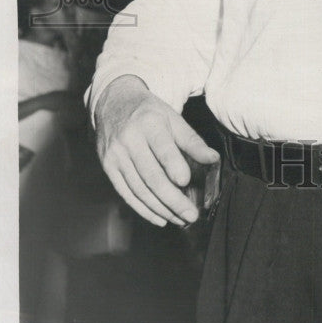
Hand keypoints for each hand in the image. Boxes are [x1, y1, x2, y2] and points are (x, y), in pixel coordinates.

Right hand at [95, 75, 218, 226]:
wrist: (113, 103)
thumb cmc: (149, 112)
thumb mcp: (172, 117)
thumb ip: (192, 140)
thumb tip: (213, 159)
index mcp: (149, 123)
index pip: (162, 148)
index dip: (173, 166)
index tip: (186, 181)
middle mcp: (129, 140)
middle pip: (151, 175)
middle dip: (172, 199)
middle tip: (190, 214)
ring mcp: (115, 155)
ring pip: (139, 189)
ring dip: (160, 209)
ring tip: (180, 219)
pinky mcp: (108, 168)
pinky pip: (126, 193)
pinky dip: (143, 209)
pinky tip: (159, 218)